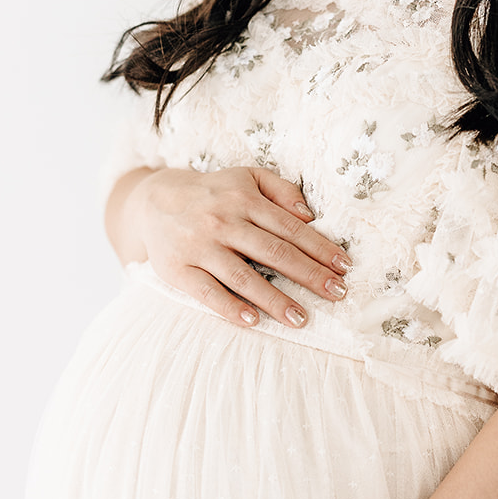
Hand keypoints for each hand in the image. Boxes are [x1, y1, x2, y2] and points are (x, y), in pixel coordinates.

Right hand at [123, 166, 351, 328]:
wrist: (153, 200)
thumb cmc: (213, 192)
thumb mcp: (246, 177)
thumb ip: (280, 189)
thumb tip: (309, 215)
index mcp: (243, 199)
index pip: (289, 227)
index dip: (319, 248)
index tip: (344, 267)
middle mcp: (223, 221)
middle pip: (273, 252)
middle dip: (309, 275)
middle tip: (337, 294)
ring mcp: (200, 246)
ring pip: (243, 276)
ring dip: (275, 299)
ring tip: (301, 318)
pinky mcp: (178, 269)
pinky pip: (207, 292)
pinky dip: (230, 307)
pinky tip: (253, 321)